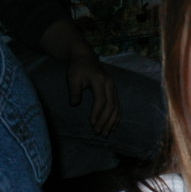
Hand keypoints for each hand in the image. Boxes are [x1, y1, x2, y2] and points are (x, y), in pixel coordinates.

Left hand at [39, 20, 119, 135]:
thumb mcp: (72, 77)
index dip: (97, 113)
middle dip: (105, 121)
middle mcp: (110, 85)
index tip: (91, 124)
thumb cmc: (78, 68)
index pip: (101, 100)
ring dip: (111, 122)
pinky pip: (118, 107)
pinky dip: (116, 118)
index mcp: (100, 81)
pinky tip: (112, 127)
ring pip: (117, 108)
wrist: (86, 58)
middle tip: (98, 133)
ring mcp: (114, 89)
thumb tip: (74, 104)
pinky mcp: (114, 92)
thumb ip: (74, 91)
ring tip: (105, 134)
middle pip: (111, 106)